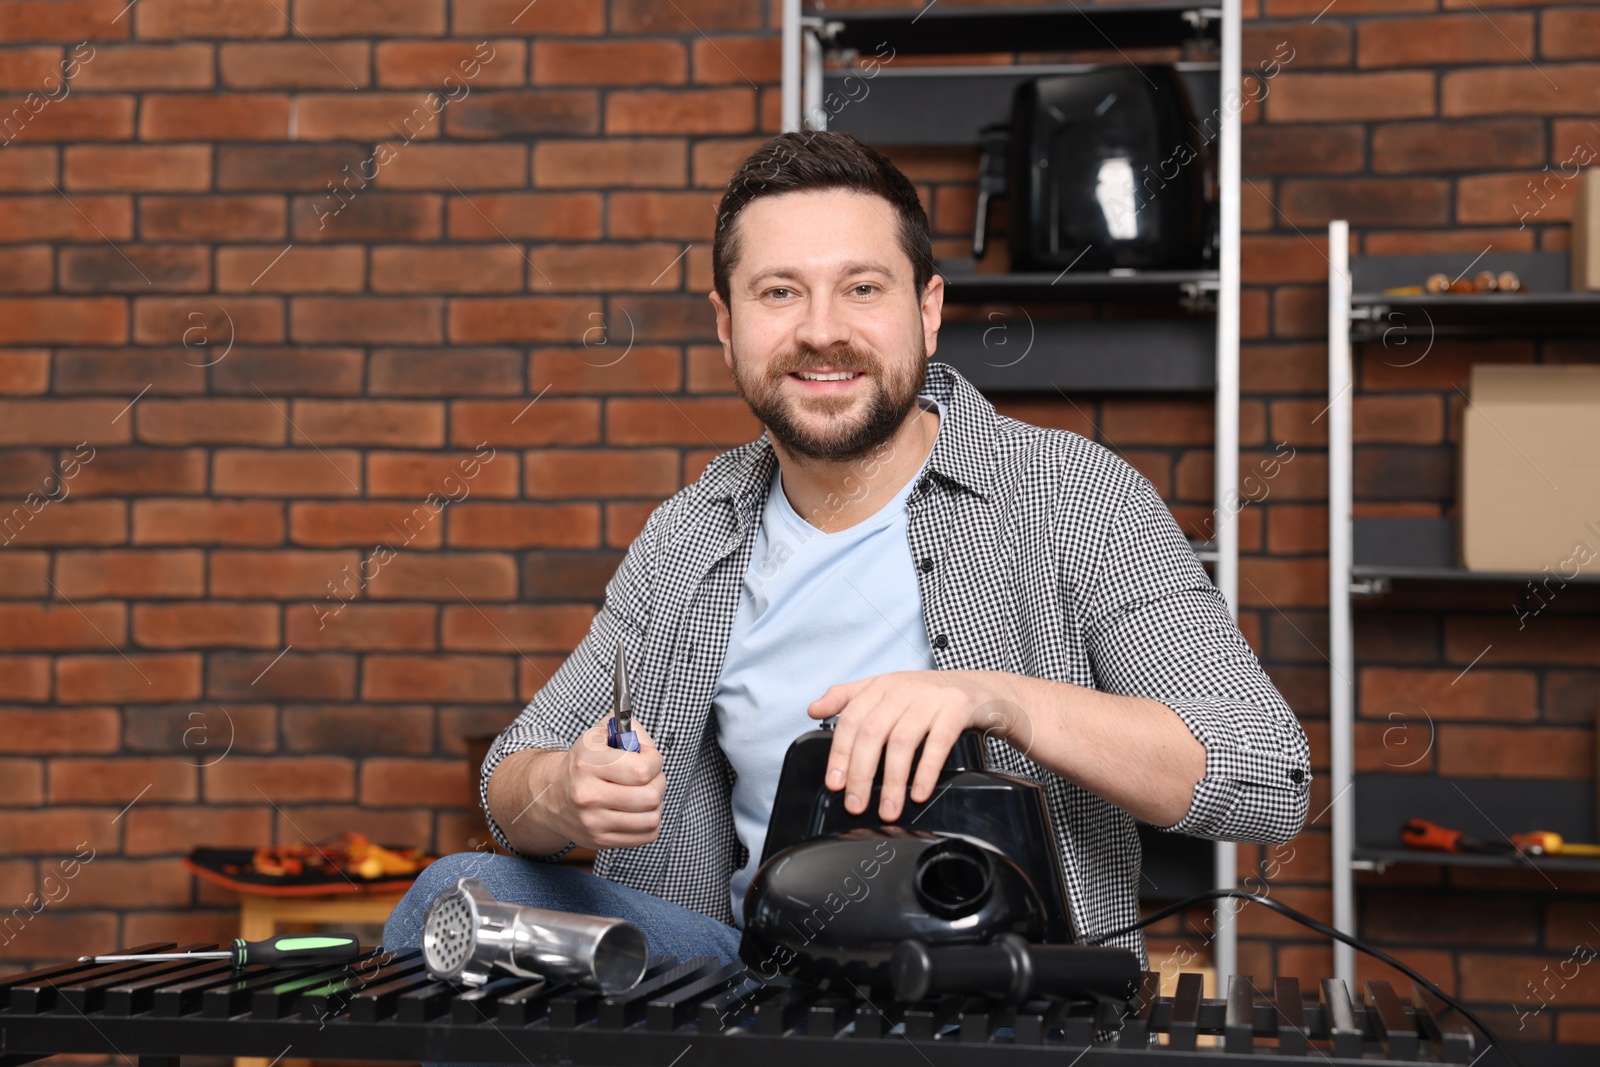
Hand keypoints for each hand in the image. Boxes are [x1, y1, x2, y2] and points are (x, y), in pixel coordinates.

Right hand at [544, 710, 665, 849]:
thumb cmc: (583, 762)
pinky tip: (640, 810)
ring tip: (646, 793)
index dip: (655, 762)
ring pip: (651, 819)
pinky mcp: (599, 840)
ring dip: (656, 804)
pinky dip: (651, 822)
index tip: (649, 758)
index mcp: (588, 764)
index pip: (642, 770)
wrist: (551, 795)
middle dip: (658, 783)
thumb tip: (647, 745)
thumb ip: (627, 728)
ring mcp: (593, 822)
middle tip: (650, 777)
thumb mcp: (598, 735)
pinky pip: (645, 835)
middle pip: (650, 796)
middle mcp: (587, 795)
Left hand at [806, 670, 1029, 821]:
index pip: (851, 719)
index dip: (839, 753)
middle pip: (872, 733)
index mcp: (881, 685)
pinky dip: (925, 771)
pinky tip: (918, 793)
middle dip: (861, 773)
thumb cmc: (931, 698)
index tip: (834, 783)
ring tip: (888, 809)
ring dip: (892, 781)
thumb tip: (812, 709)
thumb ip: (848, 698)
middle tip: (855, 804)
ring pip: (902, 741)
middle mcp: (903, 688)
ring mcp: (931, 697)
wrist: (984, 691)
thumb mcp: (888, 690)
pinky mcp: (957, 709)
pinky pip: (937, 743)